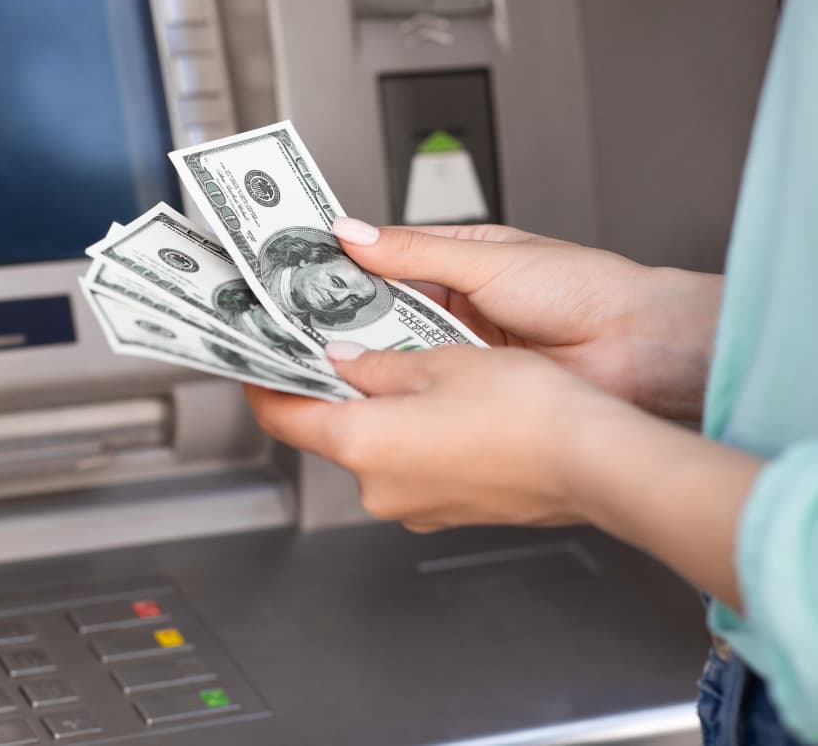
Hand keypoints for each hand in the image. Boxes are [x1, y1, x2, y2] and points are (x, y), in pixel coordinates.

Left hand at [246, 344, 617, 530]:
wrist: (595, 461)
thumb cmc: (527, 412)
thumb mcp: (439, 362)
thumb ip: (377, 365)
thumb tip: (344, 362)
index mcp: (364, 446)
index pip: (285, 419)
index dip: (266, 385)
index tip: (259, 364)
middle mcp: (382, 488)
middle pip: (332, 432)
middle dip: (333, 389)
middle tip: (340, 344)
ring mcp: (417, 506)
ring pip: (375, 448)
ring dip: (377, 410)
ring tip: (401, 364)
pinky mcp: (449, 509)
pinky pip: (410, 465)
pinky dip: (409, 433)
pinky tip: (439, 402)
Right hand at [331, 219, 722, 420]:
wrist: (635, 348)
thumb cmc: (582, 288)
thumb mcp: (488, 258)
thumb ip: (415, 252)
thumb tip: (355, 232)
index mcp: (455, 260)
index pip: (382, 258)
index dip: (341, 264)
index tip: (297, 268)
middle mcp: (452, 305)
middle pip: (381, 309)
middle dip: (342, 314)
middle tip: (295, 319)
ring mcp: (459, 348)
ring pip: (395, 349)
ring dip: (366, 351)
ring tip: (322, 349)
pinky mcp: (469, 387)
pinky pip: (421, 383)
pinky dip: (397, 383)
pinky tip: (369, 383)